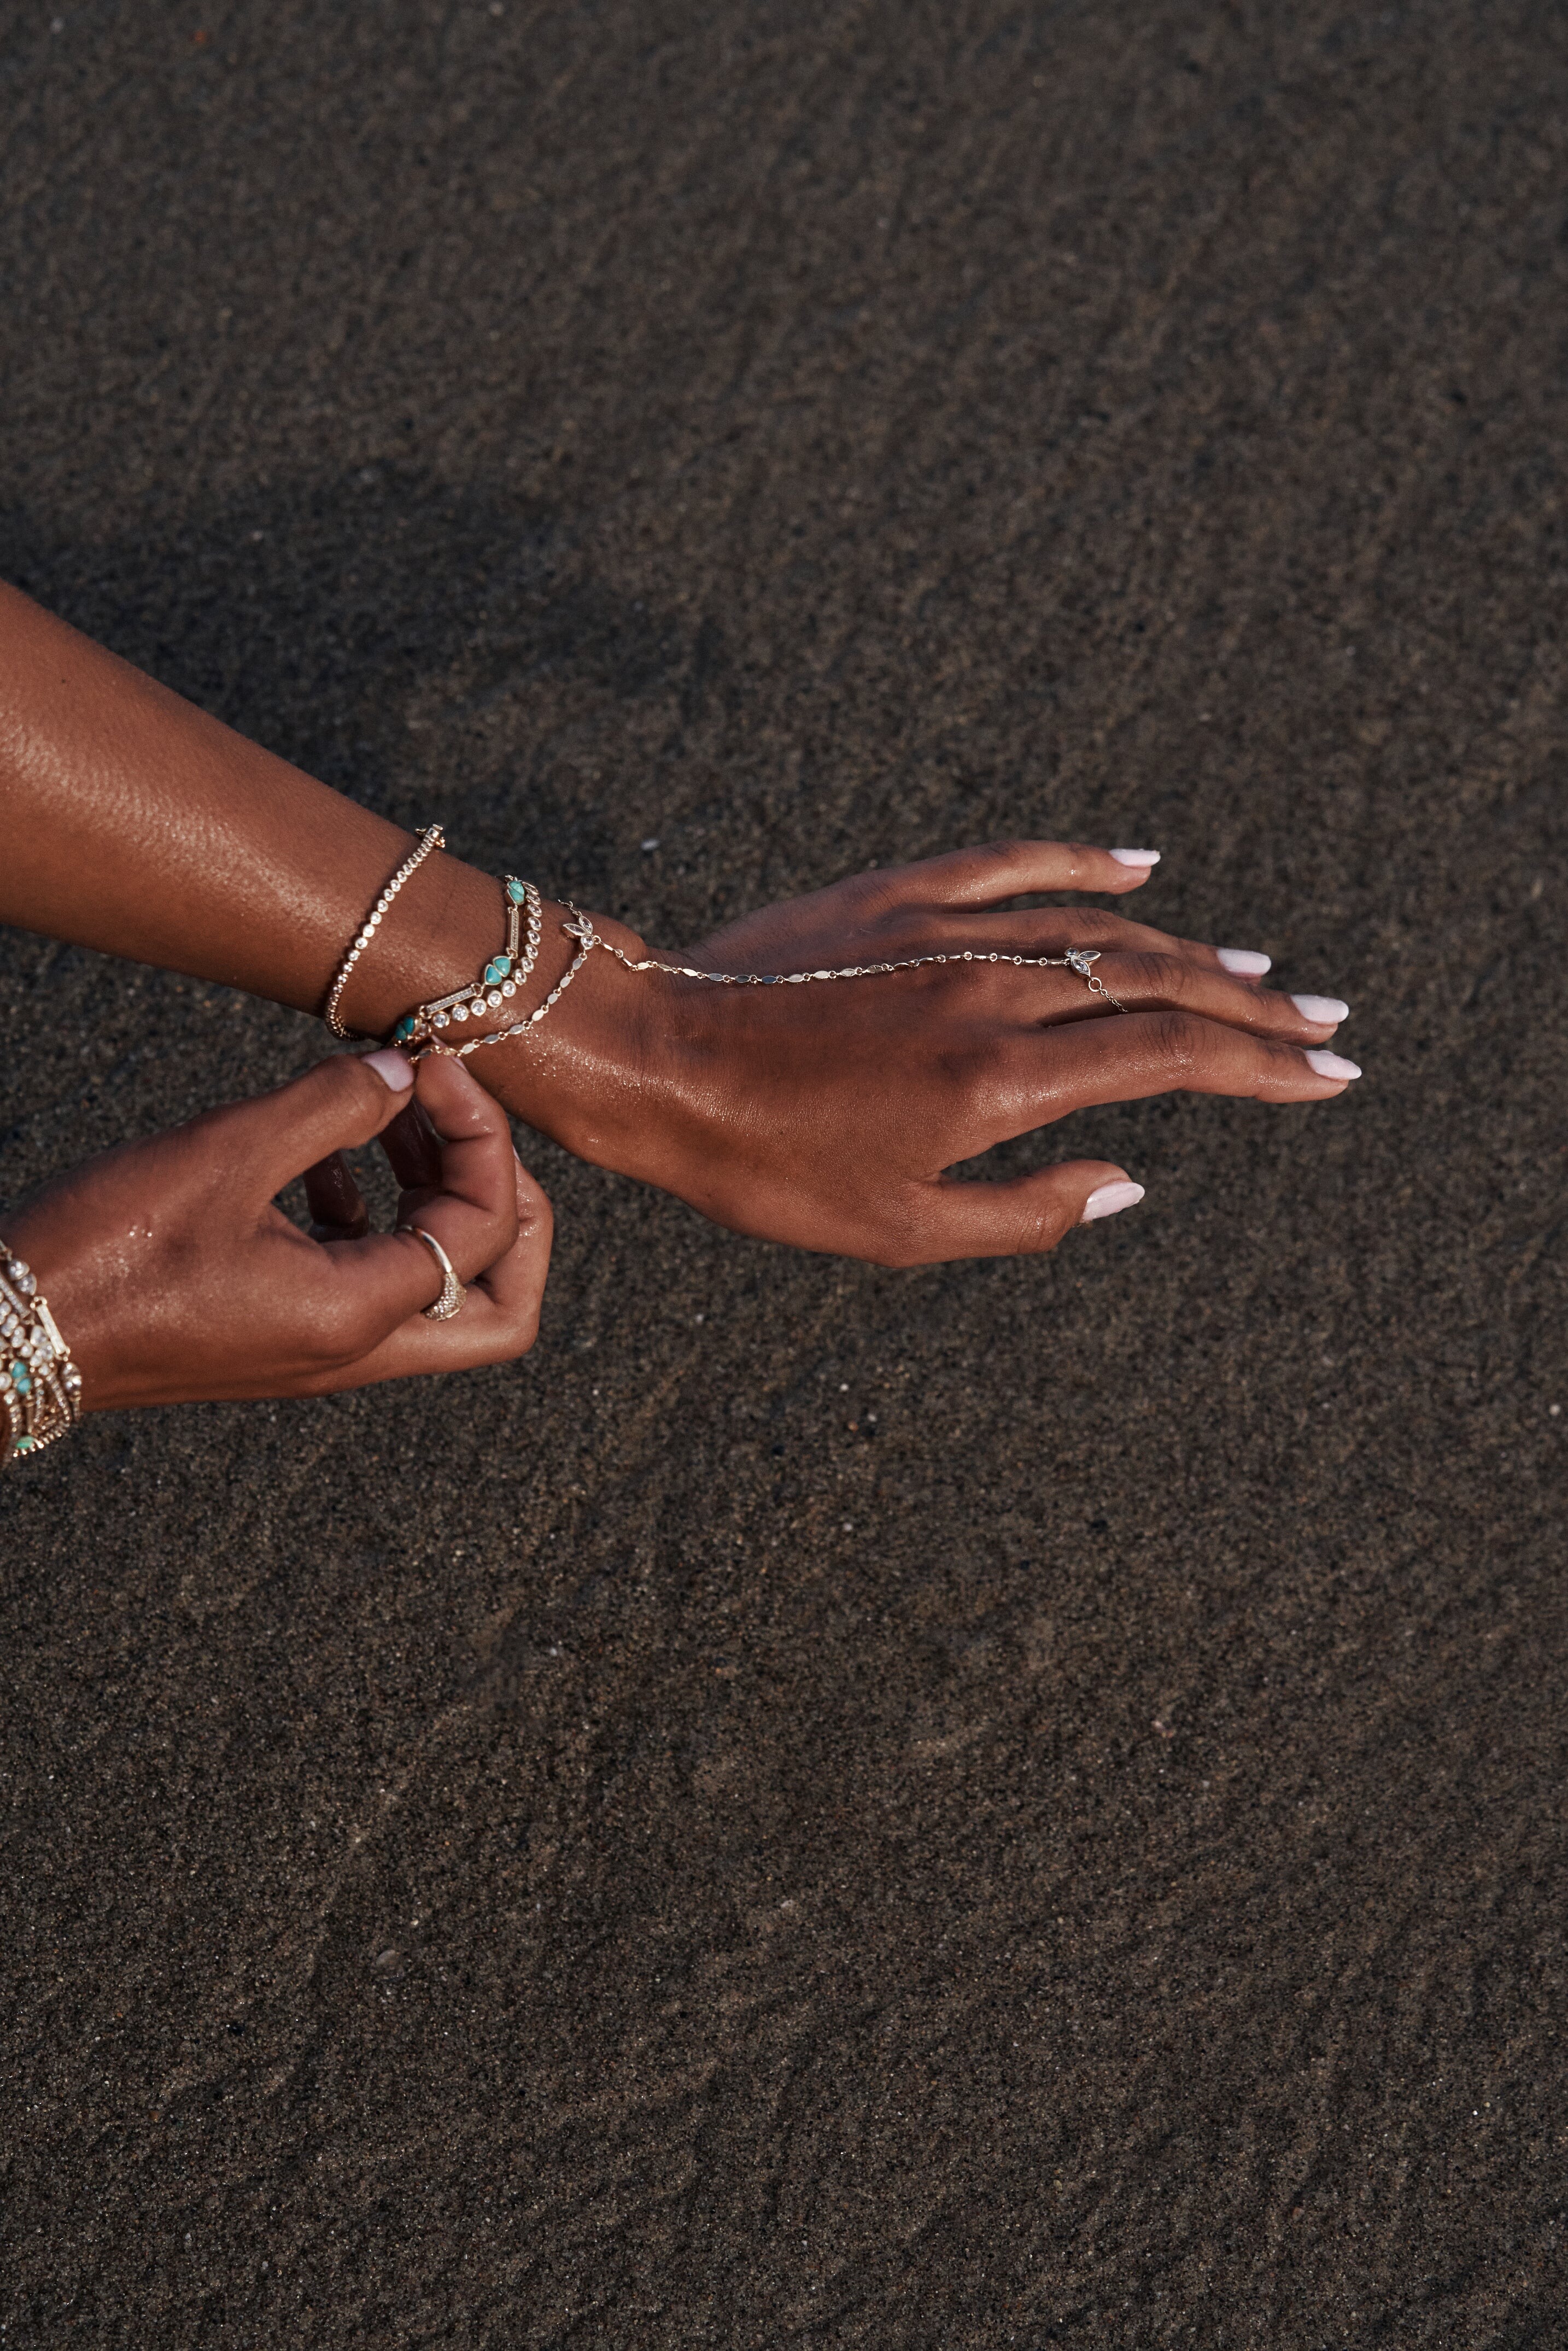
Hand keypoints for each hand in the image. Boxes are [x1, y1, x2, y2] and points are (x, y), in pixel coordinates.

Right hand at [1, 1052, 550, 1410]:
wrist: (7, 1334)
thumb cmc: (101, 1252)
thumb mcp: (222, 1154)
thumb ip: (328, 1106)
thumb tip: (403, 1069)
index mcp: (354, 1319)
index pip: (484, 1233)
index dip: (483, 1137)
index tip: (433, 1067)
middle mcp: (353, 1350)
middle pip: (500, 1304)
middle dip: (507, 1208)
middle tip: (465, 1122)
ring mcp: (320, 1348)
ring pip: (439, 1292)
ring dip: (437, 1199)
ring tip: (393, 1114)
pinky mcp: (281, 1331)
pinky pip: (369, 1283)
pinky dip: (376, 1218)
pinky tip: (325, 1159)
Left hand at [482, 840, 1358, 1266]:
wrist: (653, 1061)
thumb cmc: (765, 1166)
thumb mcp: (899, 1229)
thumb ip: (1028, 1214)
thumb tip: (1131, 1182)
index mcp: (1003, 1081)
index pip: (1171, 1060)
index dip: (1262, 1069)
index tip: (1326, 1077)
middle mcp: (995, 991)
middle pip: (1161, 986)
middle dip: (1257, 1009)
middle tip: (1326, 1024)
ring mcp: (950, 931)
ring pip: (1104, 927)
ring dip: (1193, 948)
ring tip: (1259, 969)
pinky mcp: (901, 894)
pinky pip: (1017, 864)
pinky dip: (1089, 863)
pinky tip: (1144, 865)